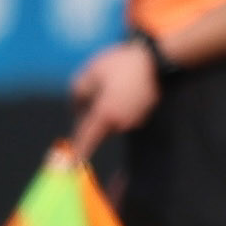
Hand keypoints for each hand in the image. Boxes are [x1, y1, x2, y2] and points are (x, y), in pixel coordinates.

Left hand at [66, 36, 161, 163]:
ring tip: (112, 82)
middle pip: (99, 127)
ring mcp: (135, 120)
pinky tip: (123, 86)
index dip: (78, 151)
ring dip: (106, 108)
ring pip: (112, 120)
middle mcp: (121, 122)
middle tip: (93, 90)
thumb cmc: (121, 64)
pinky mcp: (144, 115)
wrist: (156, 60)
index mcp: (105, 113)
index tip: (70, 165)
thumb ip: (78, 93)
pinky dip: (120, 105)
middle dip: (92, 115)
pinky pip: (125, 115)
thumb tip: (75, 108)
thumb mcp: (91, 72)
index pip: (86, 137)